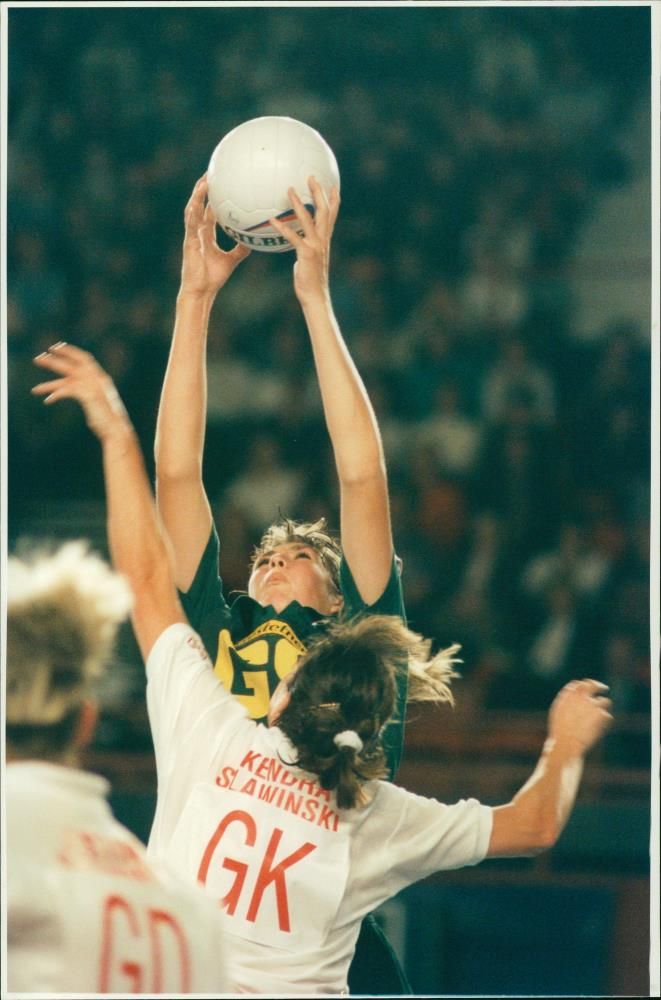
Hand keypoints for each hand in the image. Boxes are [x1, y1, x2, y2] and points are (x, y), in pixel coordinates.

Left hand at [32, 343, 129, 441]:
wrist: (117, 430)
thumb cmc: (108, 419)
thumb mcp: (97, 401)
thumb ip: (88, 391)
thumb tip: (75, 389)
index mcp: (101, 378)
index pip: (85, 358)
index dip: (70, 351)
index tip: (56, 347)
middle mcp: (98, 378)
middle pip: (72, 364)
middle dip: (54, 360)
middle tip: (38, 358)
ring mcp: (94, 386)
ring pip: (66, 377)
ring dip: (49, 384)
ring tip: (35, 389)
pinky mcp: (89, 395)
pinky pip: (67, 391)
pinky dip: (56, 396)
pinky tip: (48, 401)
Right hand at [180, 175, 250, 297]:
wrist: (202, 291)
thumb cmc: (213, 278)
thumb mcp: (232, 260)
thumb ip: (240, 249)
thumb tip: (254, 240)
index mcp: (206, 234)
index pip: (209, 211)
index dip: (212, 197)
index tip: (219, 183)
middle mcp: (197, 231)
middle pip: (199, 204)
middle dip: (203, 189)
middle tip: (211, 172)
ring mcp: (192, 236)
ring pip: (193, 210)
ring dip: (197, 195)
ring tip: (204, 181)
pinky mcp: (189, 243)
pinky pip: (191, 225)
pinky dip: (193, 213)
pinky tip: (197, 203)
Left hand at [269, 176, 339, 305]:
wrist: (315, 295)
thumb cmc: (310, 280)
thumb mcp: (310, 259)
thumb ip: (306, 247)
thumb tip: (298, 242)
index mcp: (325, 240)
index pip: (332, 215)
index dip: (334, 199)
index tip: (333, 184)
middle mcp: (323, 240)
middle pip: (324, 211)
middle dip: (319, 192)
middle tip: (311, 176)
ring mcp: (316, 246)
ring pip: (309, 219)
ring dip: (300, 203)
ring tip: (290, 189)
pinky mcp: (306, 253)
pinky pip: (293, 237)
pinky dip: (282, 227)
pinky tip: (272, 220)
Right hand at [547, 679, 612, 755]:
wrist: (567, 743)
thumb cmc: (559, 731)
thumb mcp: (558, 712)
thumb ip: (566, 701)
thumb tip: (574, 696)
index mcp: (569, 694)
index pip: (579, 684)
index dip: (584, 686)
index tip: (587, 689)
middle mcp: (581, 696)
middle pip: (593, 685)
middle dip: (599, 686)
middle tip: (604, 689)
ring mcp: (592, 705)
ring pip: (605, 701)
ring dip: (603, 706)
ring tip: (598, 717)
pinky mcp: (601, 715)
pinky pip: (606, 716)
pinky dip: (603, 721)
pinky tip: (596, 729)